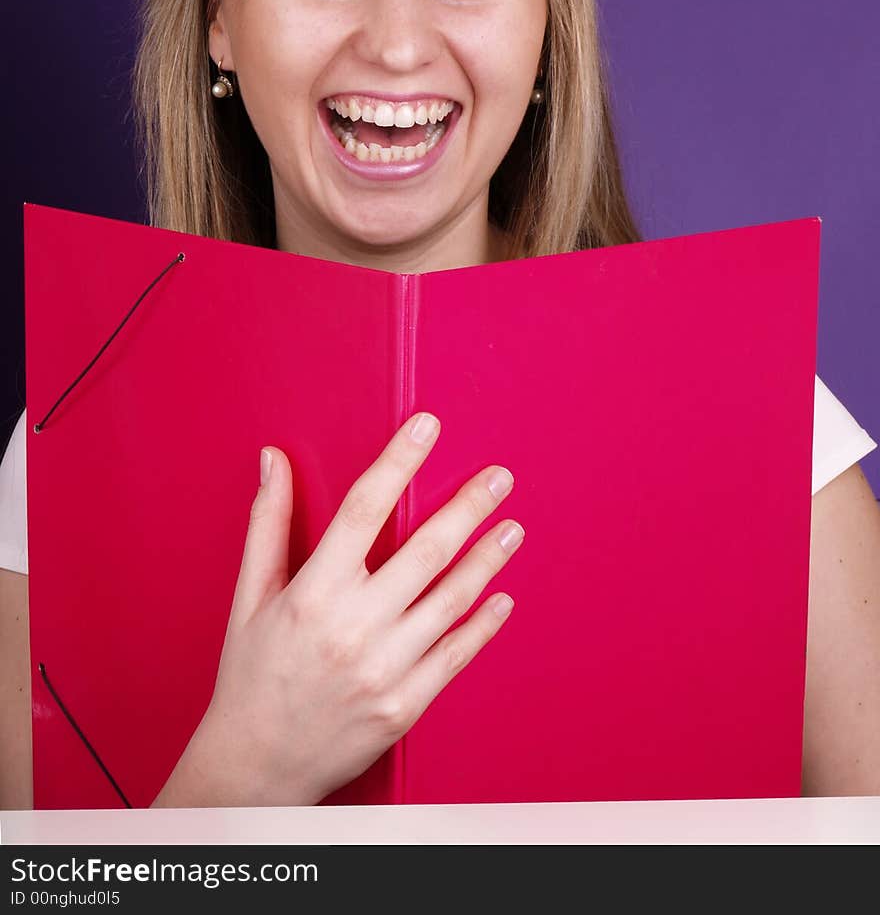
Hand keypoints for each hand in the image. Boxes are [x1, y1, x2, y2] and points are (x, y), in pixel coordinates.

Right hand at [151, 411, 522, 806]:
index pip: (364, 509)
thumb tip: (273, 459)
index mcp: (313, 593)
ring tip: (512, 527)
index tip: (426, 426)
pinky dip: (482, 624)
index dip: (398, 461)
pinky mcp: (406, 705)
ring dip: (487, 559)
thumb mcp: (250, 596)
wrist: (256, 766)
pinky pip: (456, 655)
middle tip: (499, 476)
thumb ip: (268, 524)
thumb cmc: (252, 674)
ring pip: (451, 600)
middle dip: (467, 506)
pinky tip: (501, 598)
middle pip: (425, 550)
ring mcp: (385, 669)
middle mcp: (353, 628)